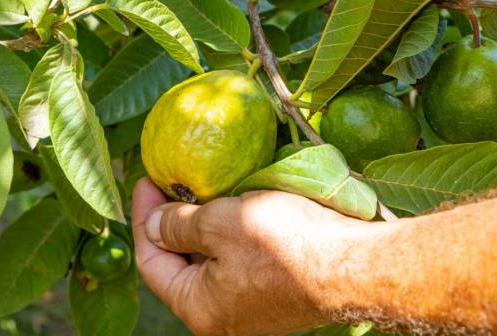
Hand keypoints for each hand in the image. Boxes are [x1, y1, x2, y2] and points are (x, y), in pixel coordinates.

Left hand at [131, 178, 368, 335]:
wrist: (353, 264)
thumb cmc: (284, 243)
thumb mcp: (220, 223)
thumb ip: (179, 224)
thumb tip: (154, 223)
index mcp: (199, 308)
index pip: (151, 261)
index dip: (143, 217)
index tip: (146, 179)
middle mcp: (221, 316)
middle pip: (181, 264)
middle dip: (173, 220)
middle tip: (170, 180)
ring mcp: (250, 307)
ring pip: (213, 261)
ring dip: (203, 225)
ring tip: (200, 187)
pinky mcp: (275, 293)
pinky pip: (239, 262)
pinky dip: (230, 235)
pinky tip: (236, 205)